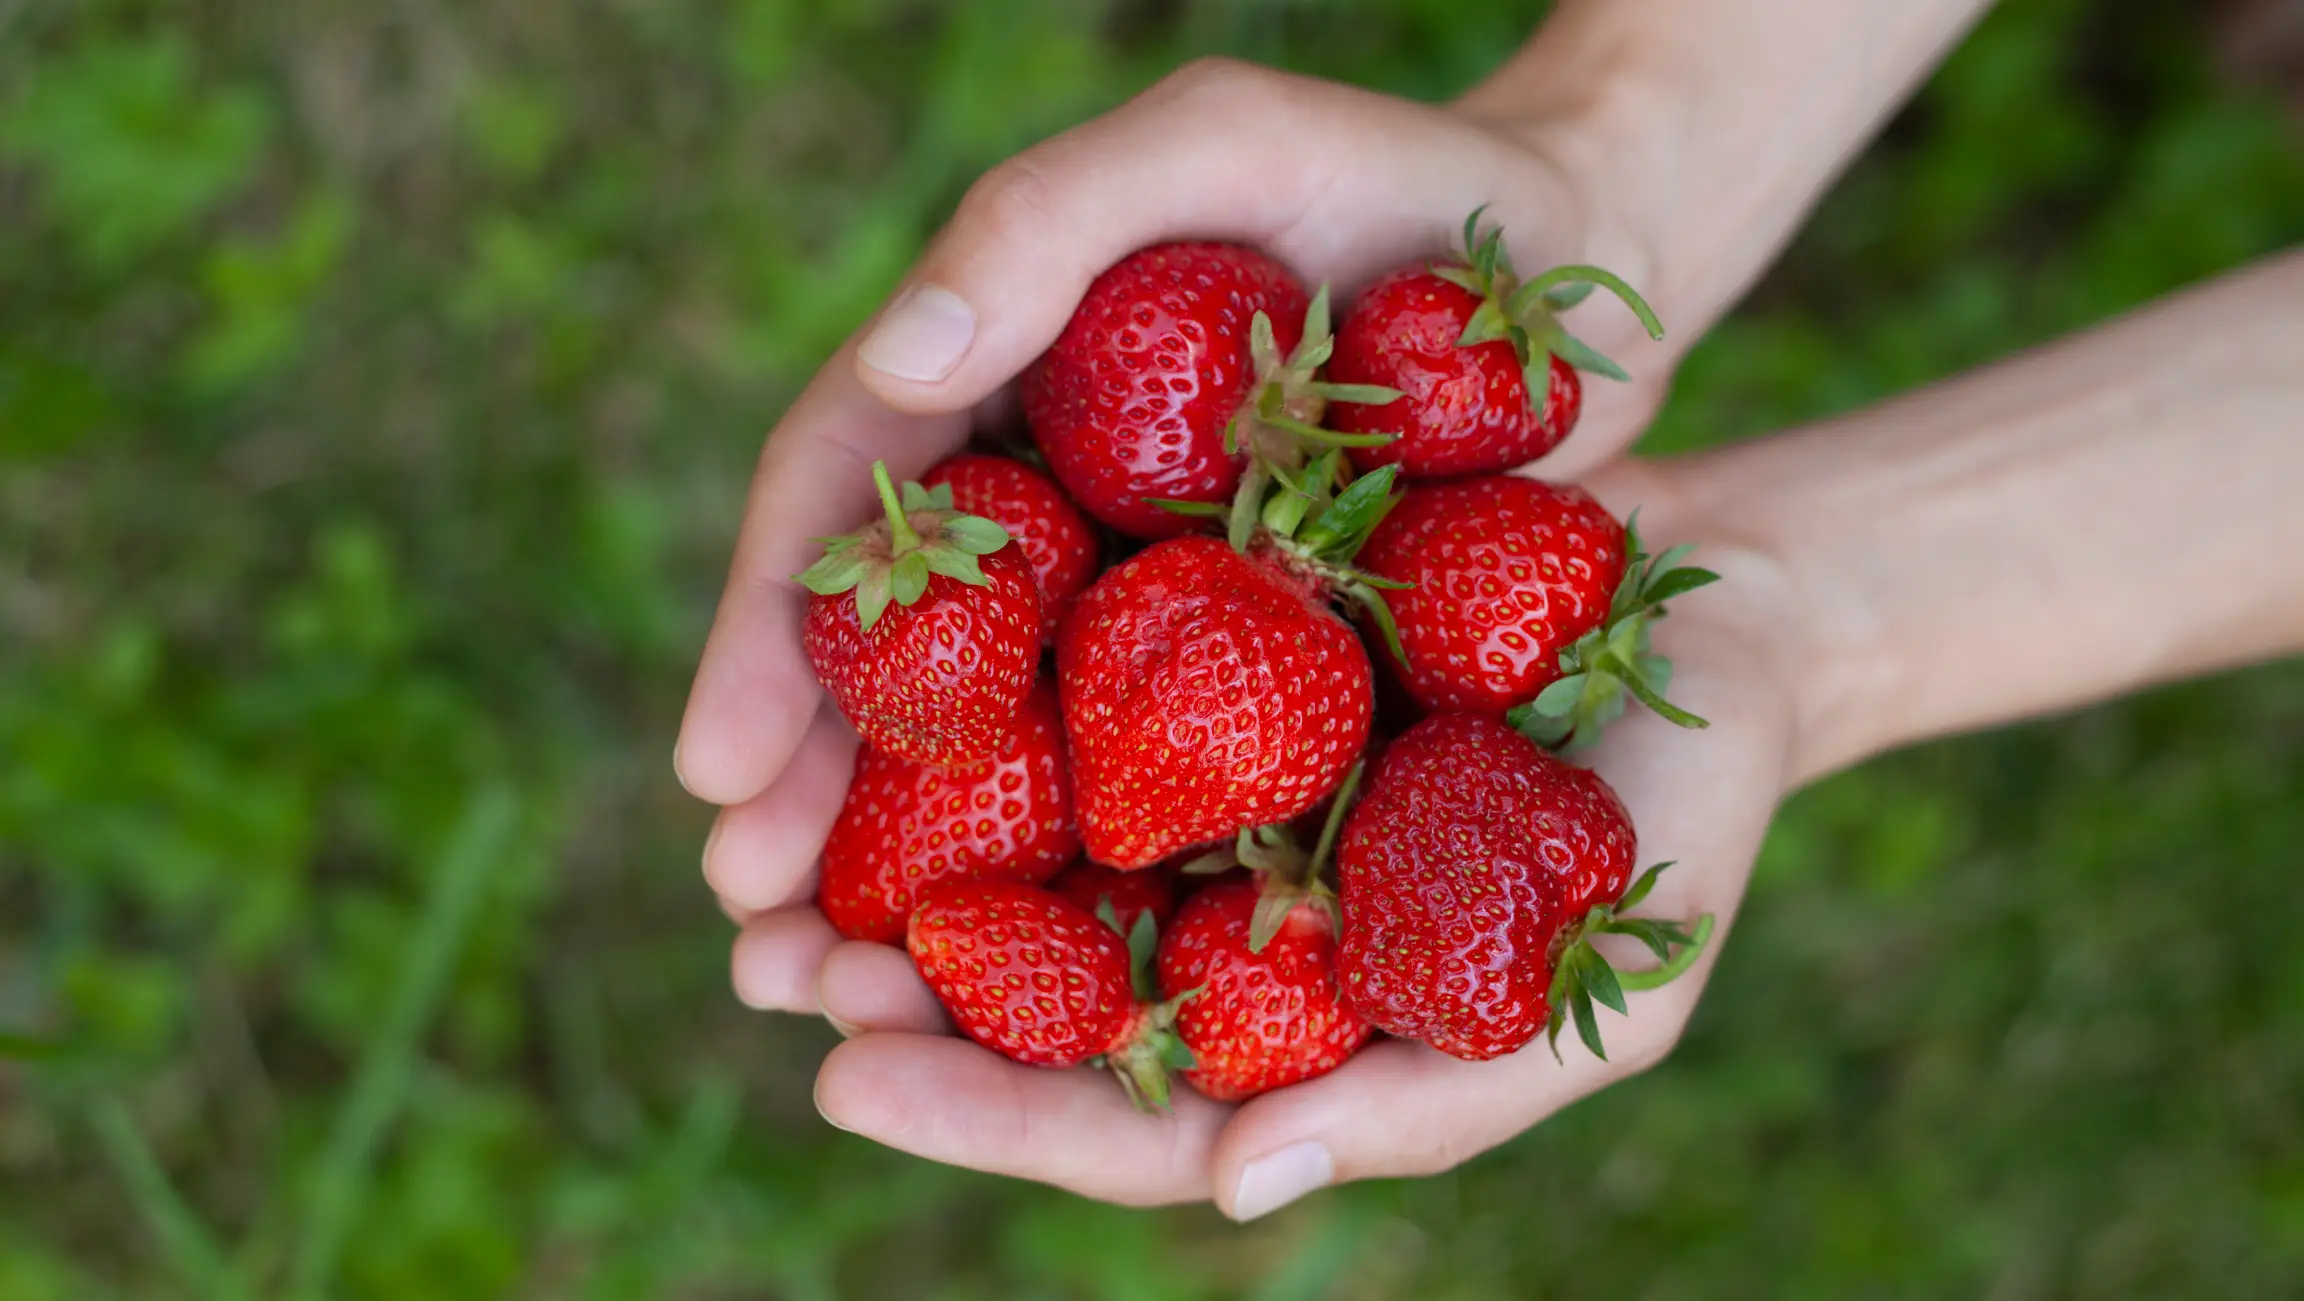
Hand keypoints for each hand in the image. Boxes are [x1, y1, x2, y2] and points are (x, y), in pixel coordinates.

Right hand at [684, 59, 1685, 998]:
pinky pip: (1132, 771)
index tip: (720, 772)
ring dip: (903, 872)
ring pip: (991, 740)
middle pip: (891, 655)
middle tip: (756, 940)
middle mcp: (1039, 492)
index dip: (767, 637)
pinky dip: (1065, 871)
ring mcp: (1128, 584)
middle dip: (807, 798)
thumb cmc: (1400, 179)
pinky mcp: (1234, 659)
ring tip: (834, 992)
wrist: (1579, 262)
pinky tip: (1024, 978)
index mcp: (991, 368)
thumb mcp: (1216, 144)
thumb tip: (894, 365)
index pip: (843, 502)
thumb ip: (1043, 224)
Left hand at [797, 457, 1805, 1213]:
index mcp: (1299, 1032)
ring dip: (896, 865)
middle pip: (1036, 995)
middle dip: (895, 999)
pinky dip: (978, 707)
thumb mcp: (1595, 989)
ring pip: (1032, 854)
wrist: (1731, 615)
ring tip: (764, 858)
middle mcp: (1235, 926)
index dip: (982, 1112)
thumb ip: (1421, 1100)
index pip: (1116, 1113)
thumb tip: (1237, 1184)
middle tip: (761, 968)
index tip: (844, 1081)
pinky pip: (1079, 695)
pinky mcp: (1215, 666)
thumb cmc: (1684, 824)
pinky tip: (879, 680)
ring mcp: (1220, 801)